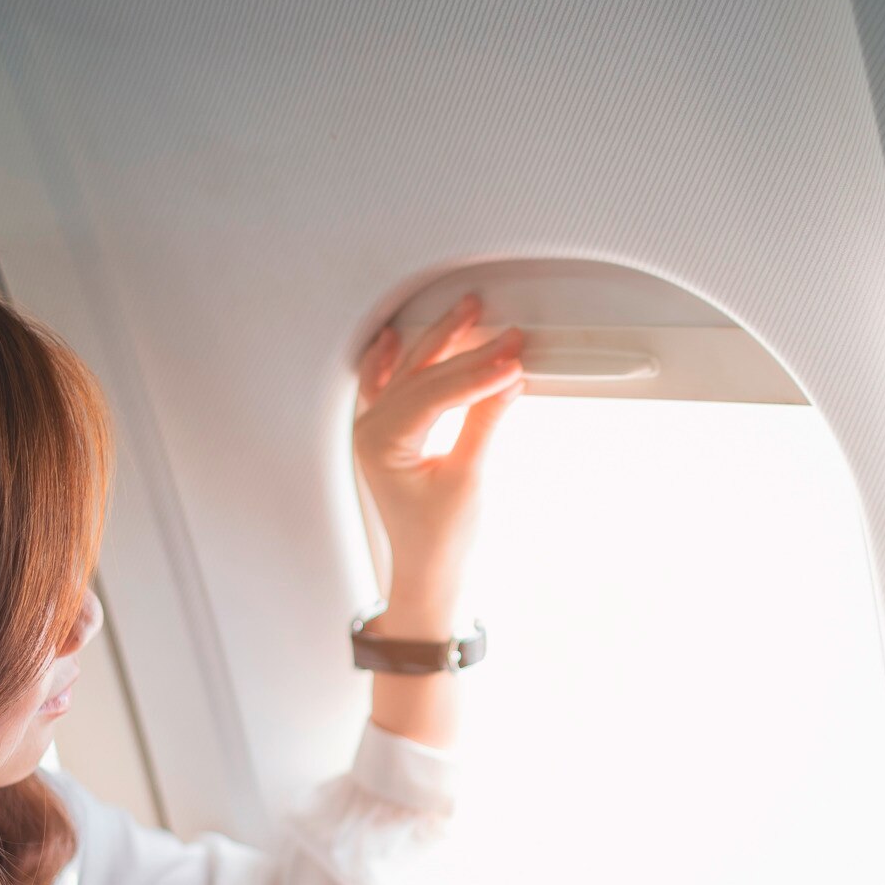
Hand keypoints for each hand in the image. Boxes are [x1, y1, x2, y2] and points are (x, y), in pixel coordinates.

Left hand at [352, 295, 523, 747]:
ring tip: (469, 311)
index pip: (435, 393)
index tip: (513, 356)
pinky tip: (395, 337)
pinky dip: (396, 361)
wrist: (427, 573)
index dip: (477, 372)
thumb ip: (484, 422)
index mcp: (381, 442)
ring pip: (410, 373)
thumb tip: (506, 377)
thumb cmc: (440, 540)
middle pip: (421, 374)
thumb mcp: (467, 479)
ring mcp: (376, 430)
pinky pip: (388, 386)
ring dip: (440, 342)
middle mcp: (371, 430)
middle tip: (505, 331)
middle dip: (464, 349)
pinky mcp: (390, 435)